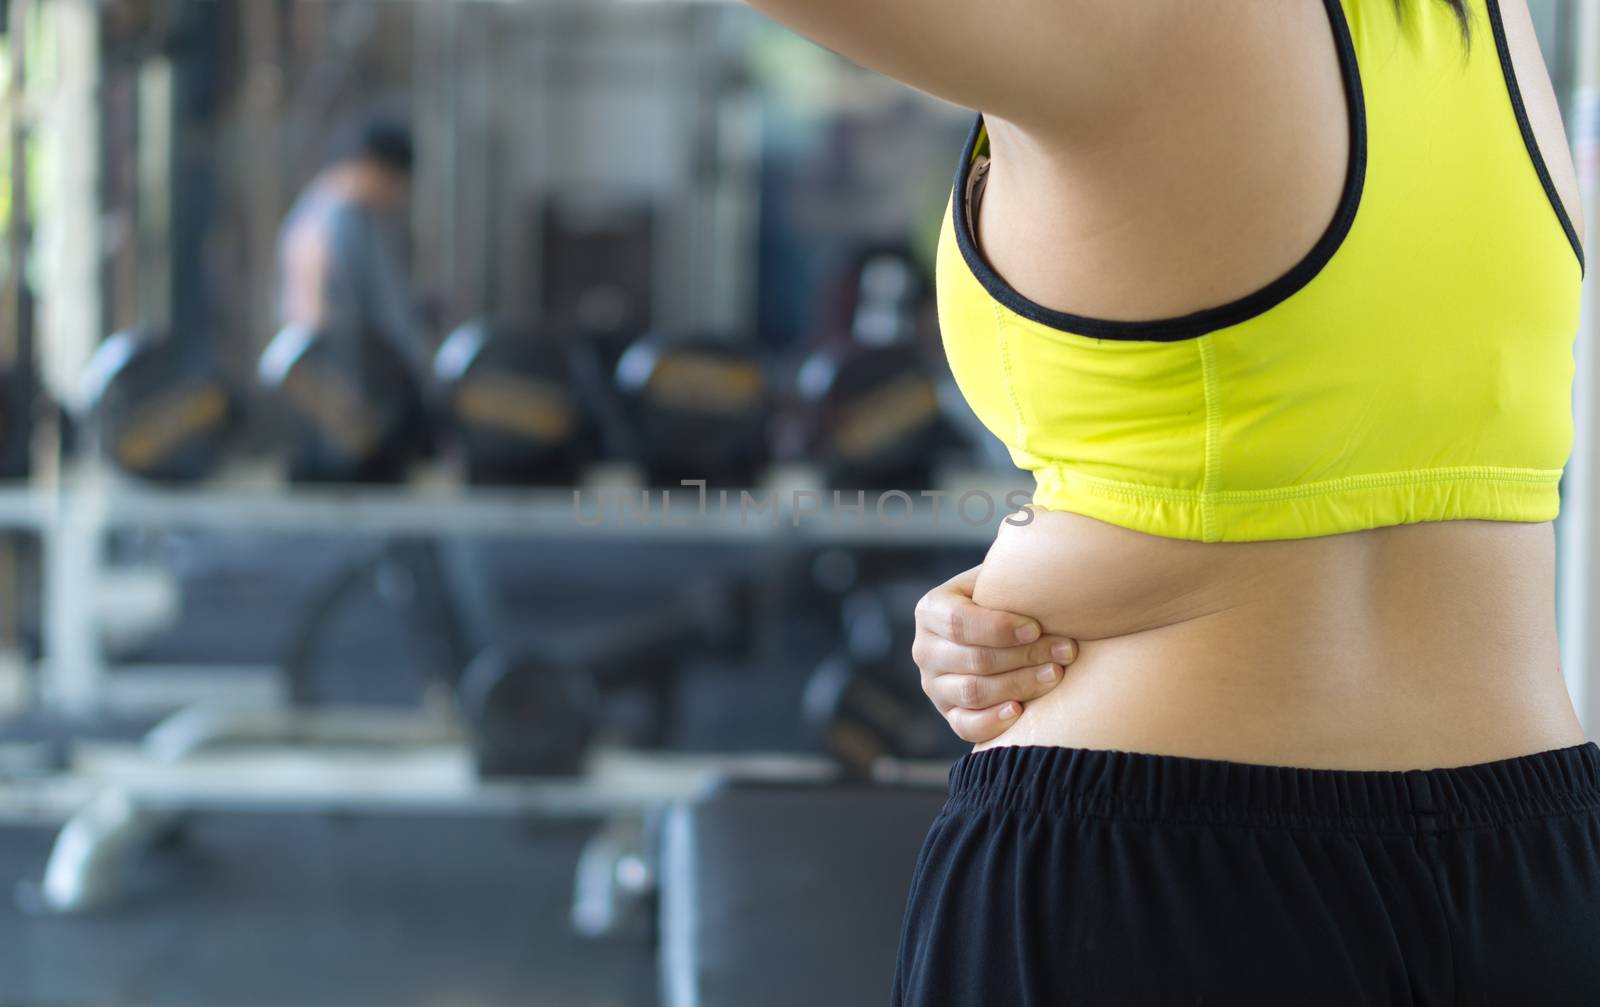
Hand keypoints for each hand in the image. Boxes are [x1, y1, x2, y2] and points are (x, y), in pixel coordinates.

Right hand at [912, 566, 1078, 743]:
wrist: (999, 635)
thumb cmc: (1007, 601)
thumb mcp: (998, 577)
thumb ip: (1010, 563)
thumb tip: (1038, 524)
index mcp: (931, 610)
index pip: (958, 622)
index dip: (999, 627)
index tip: (1037, 626)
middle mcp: (925, 649)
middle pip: (972, 659)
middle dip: (1024, 656)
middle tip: (1066, 651)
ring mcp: (934, 685)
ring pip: (973, 692)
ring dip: (1020, 684)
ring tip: (1057, 674)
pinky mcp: (949, 714)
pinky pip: (966, 726)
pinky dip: (993, 722)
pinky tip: (1021, 712)